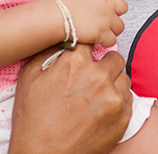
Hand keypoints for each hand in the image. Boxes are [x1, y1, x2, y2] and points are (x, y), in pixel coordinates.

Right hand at [11, 44, 131, 153]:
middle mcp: (99, 77)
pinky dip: (117, 101)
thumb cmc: (32, 120)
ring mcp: (114, 98)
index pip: (92, 39)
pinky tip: (101, 109)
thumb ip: (48, 51)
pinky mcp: (123, 117)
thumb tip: (63, 38)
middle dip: (104, 65)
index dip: (87, 47)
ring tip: (96, 95)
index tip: (85, 54)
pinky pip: (128, 99)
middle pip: (114, 57)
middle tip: (92, 77)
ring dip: (113, 82)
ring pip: (123, 78)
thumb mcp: (29, 77)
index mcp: (75, 63)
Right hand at [57, 0, 126, 47]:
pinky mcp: (102, 33)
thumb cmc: (63, 5)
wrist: (57, 17)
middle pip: (123, 7)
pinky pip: (112, 40)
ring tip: (104, 31)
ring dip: (113, 29)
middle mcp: (107, 2)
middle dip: (117, 13)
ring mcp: (106, 18)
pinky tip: (100, 41)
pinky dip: (107, 42)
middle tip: (108, 17)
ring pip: (120, 26)